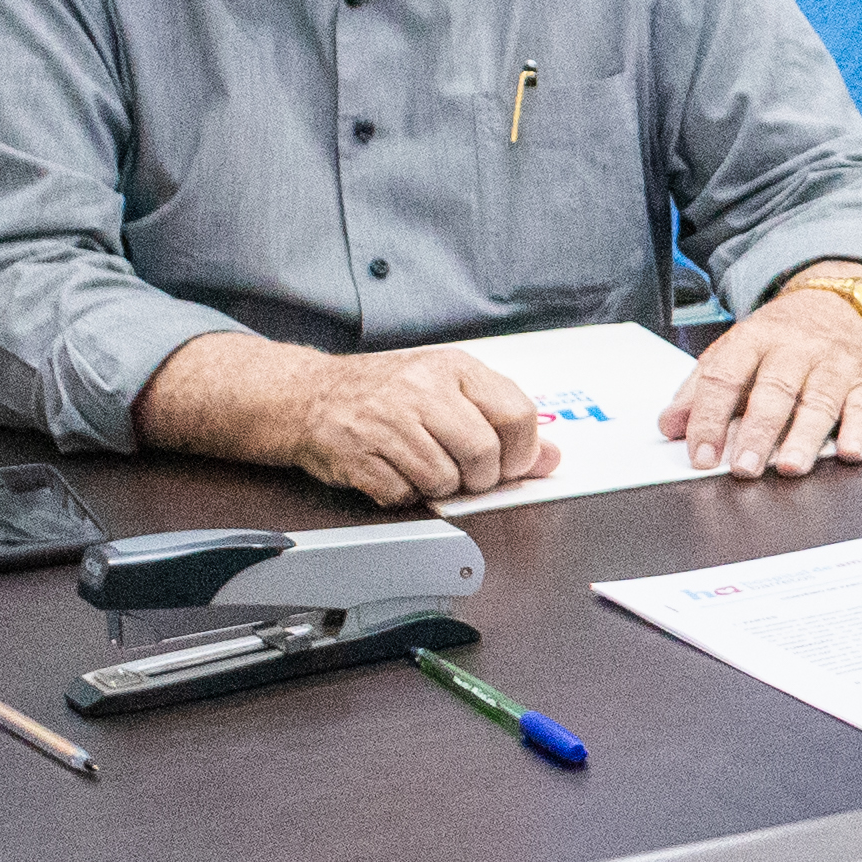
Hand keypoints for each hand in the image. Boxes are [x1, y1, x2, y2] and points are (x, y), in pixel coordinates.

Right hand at [281, 344, 546, 506]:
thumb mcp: (448, 389)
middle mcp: (420, 388)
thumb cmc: (386, 393)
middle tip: (464, 472)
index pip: (516, 415)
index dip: (522, 452)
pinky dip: (404, 494)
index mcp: (452, 367)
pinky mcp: (359, 454)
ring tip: (421, 466)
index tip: (510, 463)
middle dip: (480, 477)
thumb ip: (501, 420)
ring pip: (444, 480)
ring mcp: (387, 421)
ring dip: (439, 487)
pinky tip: (393, 472)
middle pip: (482, 453)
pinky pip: (404, 495)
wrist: (308, 395)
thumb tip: (552, 459)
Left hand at [667, 277, 861, 477]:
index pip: (725, 377)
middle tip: (745, 467)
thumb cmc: (784, 336)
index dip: (710, 418)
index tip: (701, 454)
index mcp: (754, 339)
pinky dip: (859, 430)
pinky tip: (850, 451)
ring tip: (790, 467)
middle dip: (758, 431)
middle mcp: (795, 350)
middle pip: (774, 390)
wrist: (840, 303)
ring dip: (805, 437)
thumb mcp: (736, 349)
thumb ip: (700, 388)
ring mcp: (832, 365)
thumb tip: (670, 425)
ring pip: (819, 401)